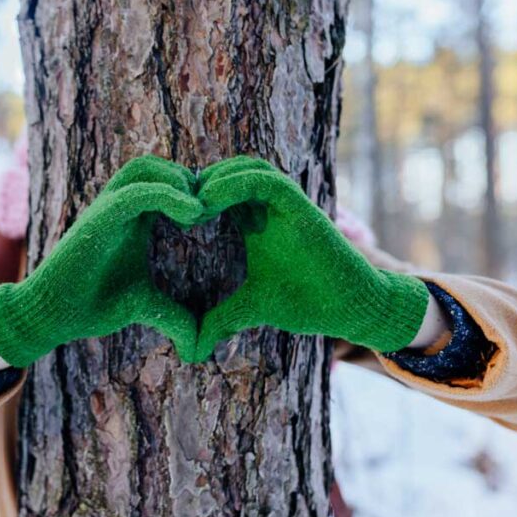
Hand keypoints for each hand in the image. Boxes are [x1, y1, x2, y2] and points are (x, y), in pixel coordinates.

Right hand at [0, 155, 203, 366]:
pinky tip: (192, 214)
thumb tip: (199, 346)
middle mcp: (115, 207)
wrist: (50, 315)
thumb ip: (173, 315)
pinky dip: (167, 195)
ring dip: (177, 181)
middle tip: (210, 208)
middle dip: (185, 178)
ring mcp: (104, 210)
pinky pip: (136, 193)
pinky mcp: (98, 220)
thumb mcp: (144, 306)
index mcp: (129, 219)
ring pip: (143, 168)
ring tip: (199, 210)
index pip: (160, 181)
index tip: (217, 214)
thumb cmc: (92, 306)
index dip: (190, 189)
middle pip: (152, 165)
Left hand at [194, 157, 430, 359]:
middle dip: (198, 181)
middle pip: (228, 171)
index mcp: (256, 223)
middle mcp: (270, 208)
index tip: (166, 216)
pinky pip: (265, 181)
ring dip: (214, 178)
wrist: (351, 309)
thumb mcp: (251, 309)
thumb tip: (192, 350)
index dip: (192, 196)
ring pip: (245, 167)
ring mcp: (286, 204)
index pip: (220, 191)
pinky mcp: (301, 207)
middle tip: (171, 202)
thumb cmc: (307, 303)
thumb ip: (221, 320)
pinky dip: (234, 184)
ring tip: (188, 203)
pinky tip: (208, 203)